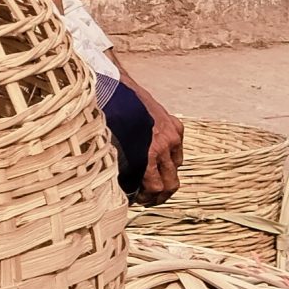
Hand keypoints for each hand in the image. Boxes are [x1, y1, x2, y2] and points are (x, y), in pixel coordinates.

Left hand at [126, 74, 185, 206]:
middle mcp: (163, 145)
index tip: (139, 200)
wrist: (116, 89)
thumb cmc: (109, 119)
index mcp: (147, 153)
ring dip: (166, 177)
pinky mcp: (176, 126)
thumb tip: (124, 188)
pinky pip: (178, 152)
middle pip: (171, 183)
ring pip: (176, 168)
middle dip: (160, 195)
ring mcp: (173, 135)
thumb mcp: (113, 147)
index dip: (148, 198)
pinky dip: (170, 159)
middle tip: (148, 199)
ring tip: (152, 182)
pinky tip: (157, 161)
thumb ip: (124, 168)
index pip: (156, 187)